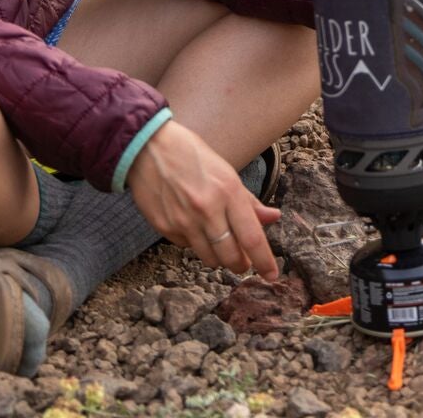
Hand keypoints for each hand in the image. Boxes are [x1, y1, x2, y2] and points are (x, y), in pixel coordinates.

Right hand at [125, 120, 280, 280]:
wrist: (148, 148)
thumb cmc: (192, 156)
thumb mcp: (227, 172)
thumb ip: (249, 201)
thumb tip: (274, 217)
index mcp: (228, 192)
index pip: (252, 237)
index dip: (264, 261)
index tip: (272, 275)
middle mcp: (207, 210)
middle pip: (231, 255)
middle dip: (240, 264)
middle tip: (243, 262)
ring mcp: (183, 221)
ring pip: (209, 258)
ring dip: (219, 258)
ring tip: (220, 245)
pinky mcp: (164, 228)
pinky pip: (187, 247)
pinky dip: (196, 244)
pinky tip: (194, 229)